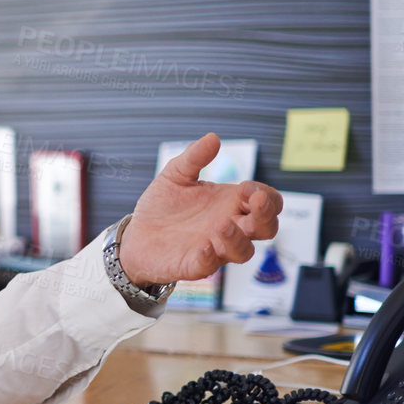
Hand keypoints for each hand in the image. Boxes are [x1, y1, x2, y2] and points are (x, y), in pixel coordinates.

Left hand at [118, 133, 282, 285]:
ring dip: (237, 239)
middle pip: (266, 227)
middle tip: (253, 202)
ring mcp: (215, 248)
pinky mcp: (195, 264)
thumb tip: (213, 138)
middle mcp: (231, 227)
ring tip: (221, 224)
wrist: (136, 234)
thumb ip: (194, 158)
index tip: (246, 188)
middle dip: (265, 216)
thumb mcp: (175, 175)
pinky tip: (203, 245)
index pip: (267, 201)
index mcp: (231, 203)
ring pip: (244, 252)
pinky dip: (210, 257)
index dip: (265, 196)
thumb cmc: (163, 206)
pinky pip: (210, 265)